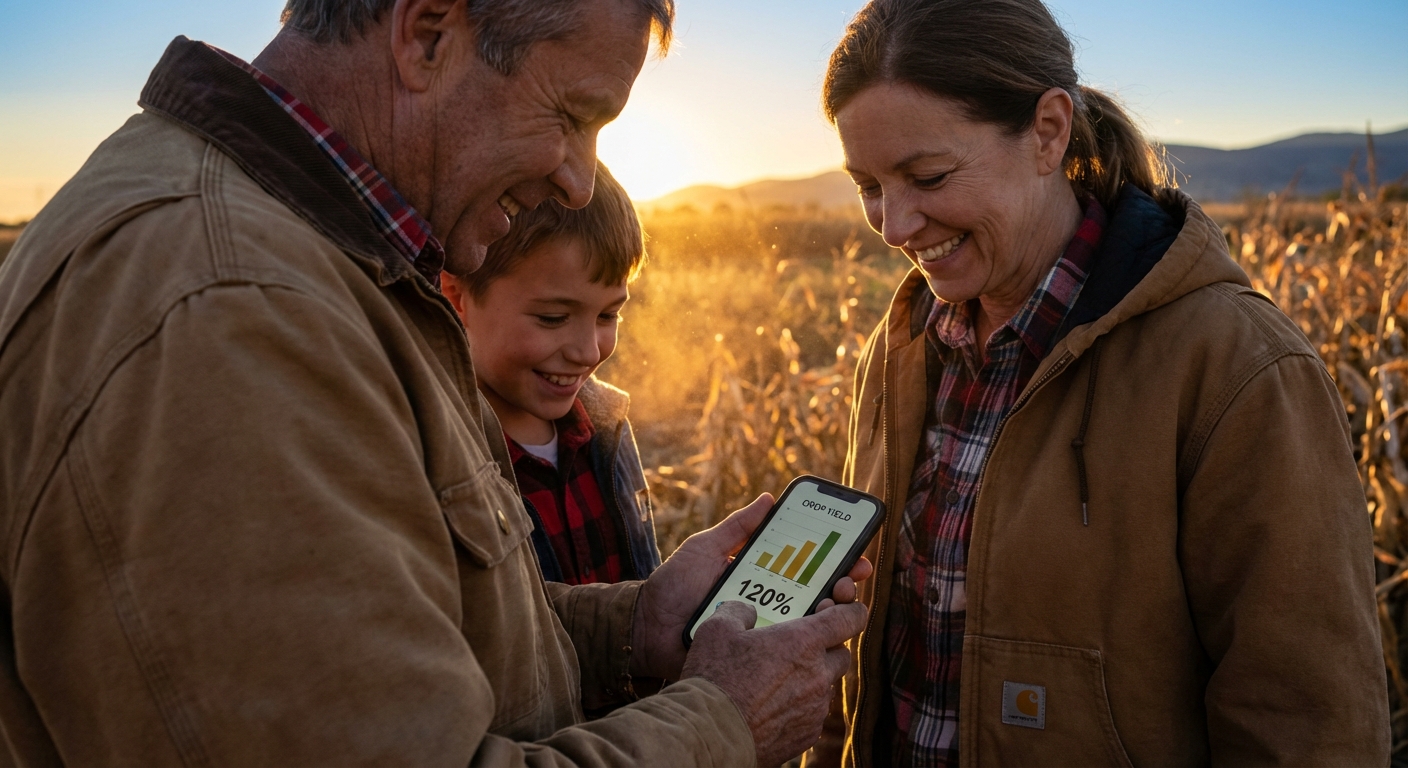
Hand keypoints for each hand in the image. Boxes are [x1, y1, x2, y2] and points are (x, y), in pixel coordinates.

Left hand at [630, 493, 873, 680]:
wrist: (646, 628)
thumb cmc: (674, 585)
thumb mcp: (706, 548)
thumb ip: (737, 527)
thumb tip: (770, 498)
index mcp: (764, 577)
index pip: (810, 568)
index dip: (838, 560)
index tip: (855, 552)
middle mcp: (772, 605)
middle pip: (821, 597)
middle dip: (844, 585)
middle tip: (847, 580)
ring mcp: (766, 633)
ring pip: (813, 627)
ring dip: (832, 614)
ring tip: (832, 602)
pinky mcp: (757, 658)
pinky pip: (790, 654)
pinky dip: (808, 644)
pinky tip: (815, 634)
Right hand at [683, 600, 866, 766]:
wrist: (710, 734)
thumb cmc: (714, 678)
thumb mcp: (718, 629)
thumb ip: (739, 611)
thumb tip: (747, 612)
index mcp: (803, 642)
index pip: (850, 620)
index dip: (852, 612)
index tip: (848, 610)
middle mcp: (817, 675)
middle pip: (842, 654)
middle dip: (828, 648)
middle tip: (802, 647)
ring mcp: (814, 708)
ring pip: (826, 686)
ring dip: (813, 679)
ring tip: (780, 679)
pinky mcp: (807, 734)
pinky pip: (813, 714)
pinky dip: (801, 707)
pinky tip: (774, 706)